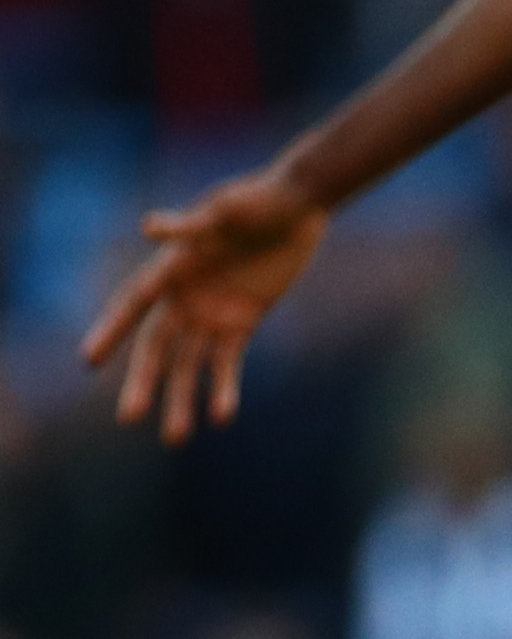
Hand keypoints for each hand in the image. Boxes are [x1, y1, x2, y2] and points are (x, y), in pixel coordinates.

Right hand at [84, 166, 329, 442]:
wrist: (295, 206)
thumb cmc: (253, 200)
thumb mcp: (223, 209)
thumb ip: (189, 225)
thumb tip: (149, 227)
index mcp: (169, 268)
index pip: (131, 305)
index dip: (110, 331)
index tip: (88, 361)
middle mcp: (182, 296)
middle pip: (157, 347)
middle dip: (143, 381)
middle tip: (128, 417)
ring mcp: (211, 312)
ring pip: (189, 364)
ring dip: (181, 399)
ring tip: (174, 438)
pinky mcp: (242, 321)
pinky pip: (228, 360)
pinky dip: (225, 388)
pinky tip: (220, 417)